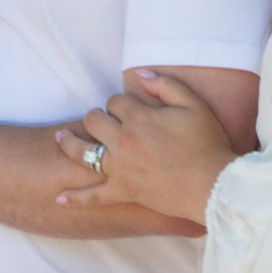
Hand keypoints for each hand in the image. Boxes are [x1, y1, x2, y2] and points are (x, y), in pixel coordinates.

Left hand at [53, 70, 238, 225]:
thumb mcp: (194, 104)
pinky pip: (92, 197)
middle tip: (101, 121)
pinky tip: (58, 199)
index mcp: (139, 117)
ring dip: (69, 143)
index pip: (115, 101)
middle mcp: (123, 140)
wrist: (213, 185)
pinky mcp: (122, 191)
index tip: (129, 108)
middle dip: (96, 117)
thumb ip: (165, 85)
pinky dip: (75, 198)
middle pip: (93, 121)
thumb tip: (140, 74)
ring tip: (60, 139)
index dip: (120, 103)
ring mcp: (119, 168)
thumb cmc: (207, 144)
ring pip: (82, 152)